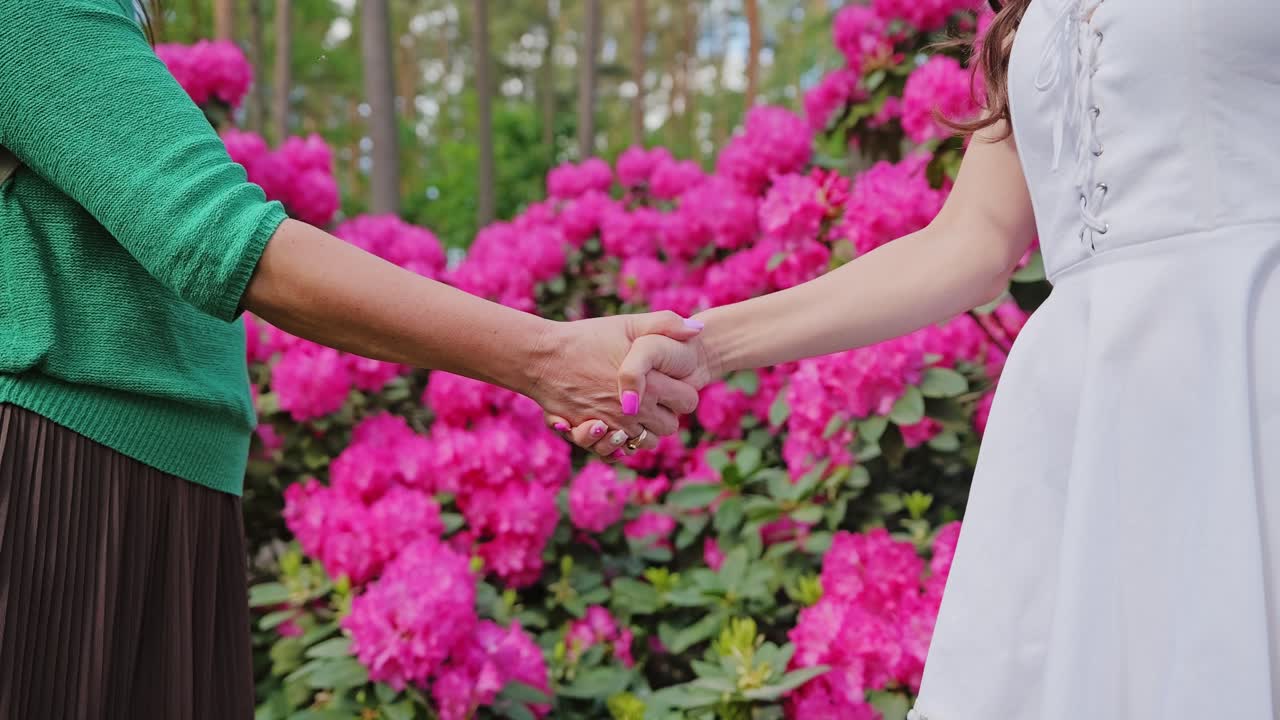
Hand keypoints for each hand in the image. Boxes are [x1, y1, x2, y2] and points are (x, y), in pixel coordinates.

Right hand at [552, 321, 720, 457]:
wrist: (543, 358)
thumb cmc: (587, 338)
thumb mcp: (628, 324)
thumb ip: (666, 324)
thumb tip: (698, 329)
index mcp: (651, 385)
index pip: (688, 401)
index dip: (680, 391)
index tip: (667, 381)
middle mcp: (636, 412)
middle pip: (670, 427)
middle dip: (664, 414)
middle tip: (650, 395)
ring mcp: (614, 427)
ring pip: (645, 442)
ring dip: (642, 430)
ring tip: (631, 408)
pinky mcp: (593, 436)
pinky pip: (618, 451)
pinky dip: (618, 442)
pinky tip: (613, 424)